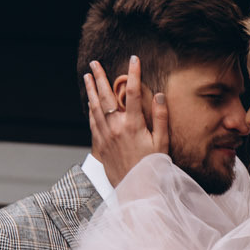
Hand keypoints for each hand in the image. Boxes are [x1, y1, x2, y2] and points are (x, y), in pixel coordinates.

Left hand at [85, 55, 168, 186]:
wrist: (136, 191)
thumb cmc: (152, 167)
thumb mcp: (162, 143)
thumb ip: (161, 117)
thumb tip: (158, 95)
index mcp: (133, 125)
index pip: (132, 92)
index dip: (133, 73)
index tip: (134, 59)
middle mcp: (116, 128)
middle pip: (106, 96)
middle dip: (101, 77)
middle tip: (95, 63)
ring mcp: (105, 136)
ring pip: (95, 107)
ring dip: (91, 90)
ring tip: (88, 77)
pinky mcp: (100, 146)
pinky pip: (92, 122)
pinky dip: (91, 109)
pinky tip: (90, 102)